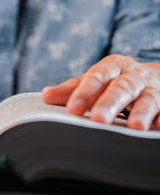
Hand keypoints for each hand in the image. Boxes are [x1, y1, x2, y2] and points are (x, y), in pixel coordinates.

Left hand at [42, 54, 159, 129]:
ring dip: (142, 112)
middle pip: (121, 87)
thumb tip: (45, 96)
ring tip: (135, 127)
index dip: (84, 93)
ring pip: (147, 98)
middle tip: (98, 119)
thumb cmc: (113, 81)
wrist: (151, 76)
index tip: (72, 109)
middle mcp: (132, 75)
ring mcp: (152, 88)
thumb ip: (71, 89)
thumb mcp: (94, 80)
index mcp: (111, 66)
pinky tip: (159, 128)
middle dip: (110, 103)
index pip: (96, 77)